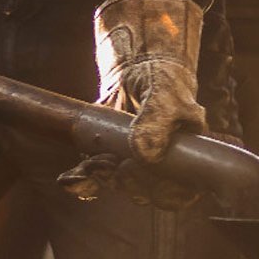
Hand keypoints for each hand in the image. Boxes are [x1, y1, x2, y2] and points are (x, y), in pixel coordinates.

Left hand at [60, 0, 207, 208]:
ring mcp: (133, 163)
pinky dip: (82, 181)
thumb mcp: (165, 94)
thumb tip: (144, 155)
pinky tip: (69, 180)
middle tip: (115, 166)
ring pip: (119, 185)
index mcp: (188, 160)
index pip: (179, 193)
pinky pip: (95, 176)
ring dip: (104, 179)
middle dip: (130, 183)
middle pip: (147, 193)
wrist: (138, 64)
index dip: (162, 192)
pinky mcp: (107, 155)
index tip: (141, 170)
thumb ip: (158, 120)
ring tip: (95, 164)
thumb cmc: (163, 78)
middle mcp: (161, 167)